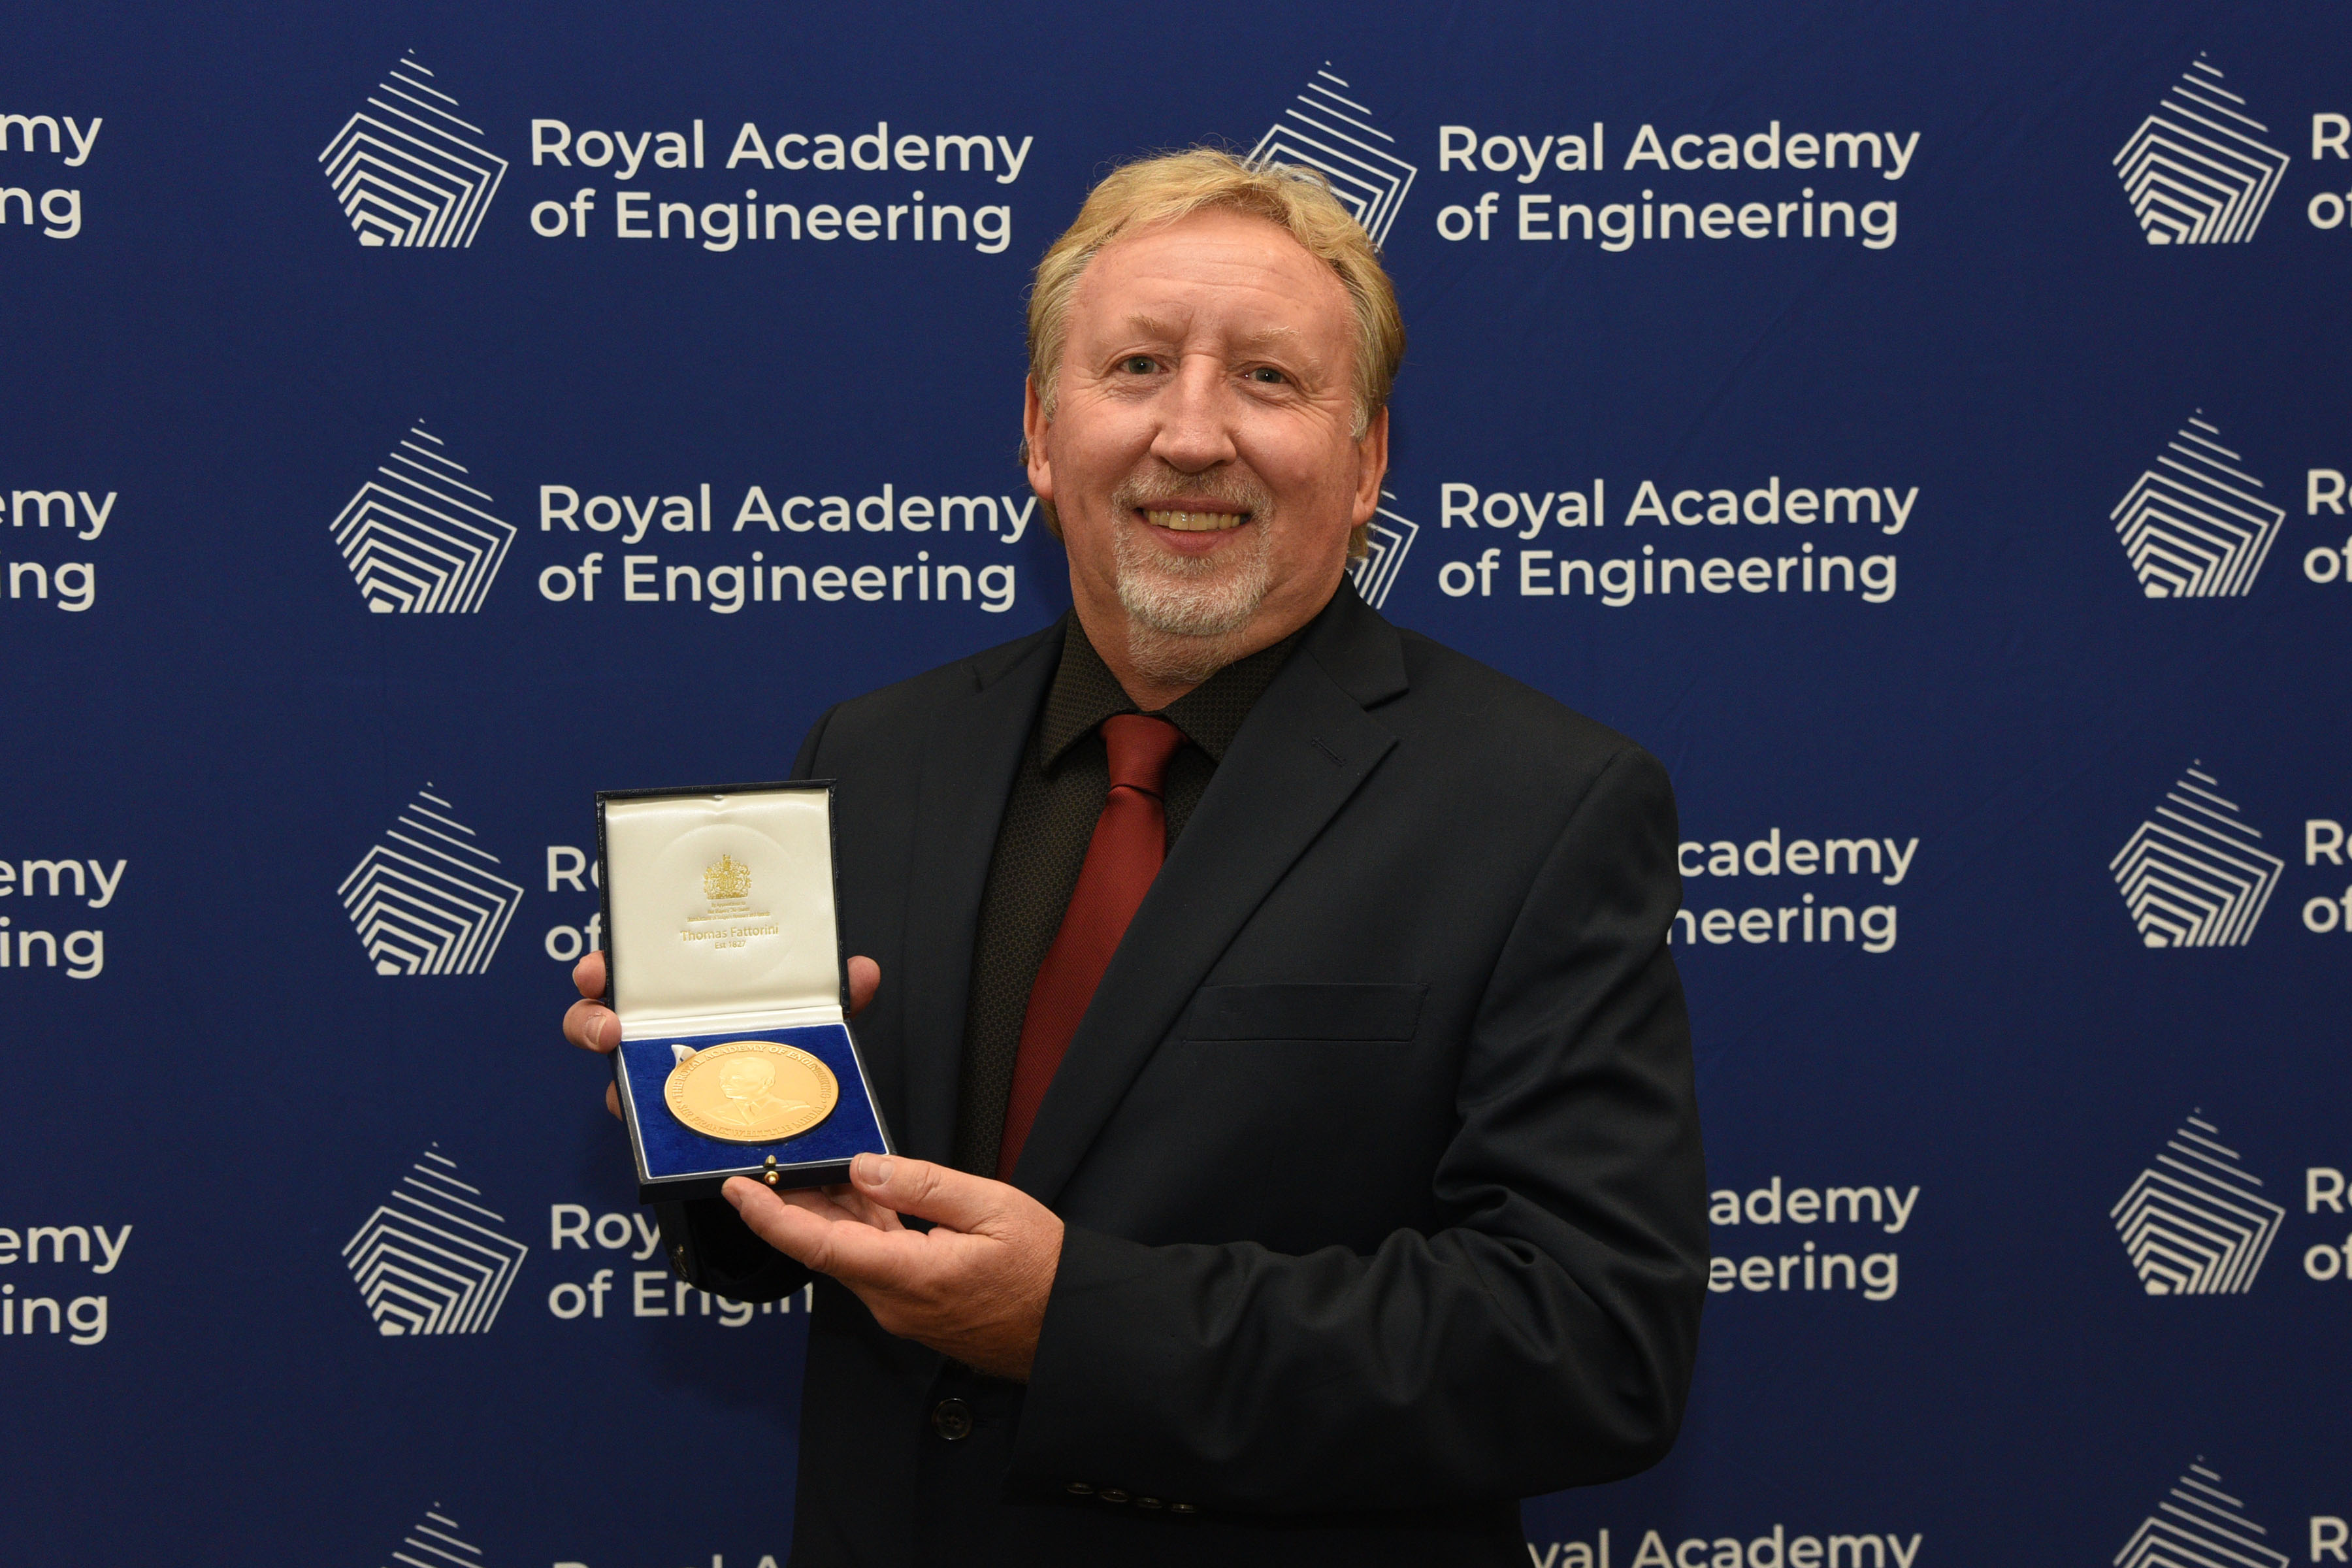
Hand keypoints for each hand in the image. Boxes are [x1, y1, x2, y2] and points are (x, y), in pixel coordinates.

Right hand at [564, 949, 881, 1118]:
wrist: (790, 1117)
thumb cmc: (780, 1047)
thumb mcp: (809, 1016)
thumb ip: (832, 993)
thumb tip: (860, 971)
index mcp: (681, 995)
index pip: (630, 973)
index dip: (603, 969)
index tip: (599, 970)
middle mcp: (658, 1034)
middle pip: (599, 1021)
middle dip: (589, 1019)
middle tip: (608, 1026)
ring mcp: (657, 1082)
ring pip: (614, 1080)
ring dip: (614, 1085)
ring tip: (626, 1085)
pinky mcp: (668, 1125)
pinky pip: (648, 1128)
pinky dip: (653, 1128)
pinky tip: (670, 1127)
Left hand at [724, 1153, 1063, 1381]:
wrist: (1071, 1329)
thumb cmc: (1044, 1272)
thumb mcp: (992, 1209)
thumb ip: (923, 1187)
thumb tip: (865, 1168)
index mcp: (909, 1276)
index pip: (820, 1246)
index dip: (772, 1217)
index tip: (738, 1190)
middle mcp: (894, 1301)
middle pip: (827, 1247)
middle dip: (796, 1202)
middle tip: (774, 1159)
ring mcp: (903, 1309)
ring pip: (850, 1253)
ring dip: (831, 1211)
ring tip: (816, 1166)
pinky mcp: (915, 1306)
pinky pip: (876, 1261)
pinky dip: (862, 1225)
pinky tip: (864, 1194)